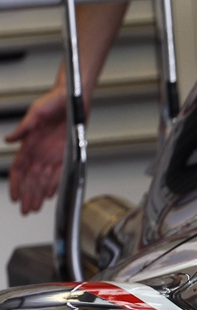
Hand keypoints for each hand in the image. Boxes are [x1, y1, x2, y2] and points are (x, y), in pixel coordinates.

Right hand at [5, 86, 67, 214]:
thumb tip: (9, 140)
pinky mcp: (65, 154)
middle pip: (31, 179)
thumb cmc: (52, 102)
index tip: (14, 197)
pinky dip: (54, 185)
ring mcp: (52, 155)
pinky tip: (49, 195)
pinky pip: (59, 174)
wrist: (72, 98)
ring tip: (35, 208)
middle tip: (25, 211)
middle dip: (28, 195)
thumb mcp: (35, 113)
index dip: (16, 184)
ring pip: (43, 180)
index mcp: (29, 144)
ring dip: (38, 194)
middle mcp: (40, 153)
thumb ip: (24, 128)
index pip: (19, 169)